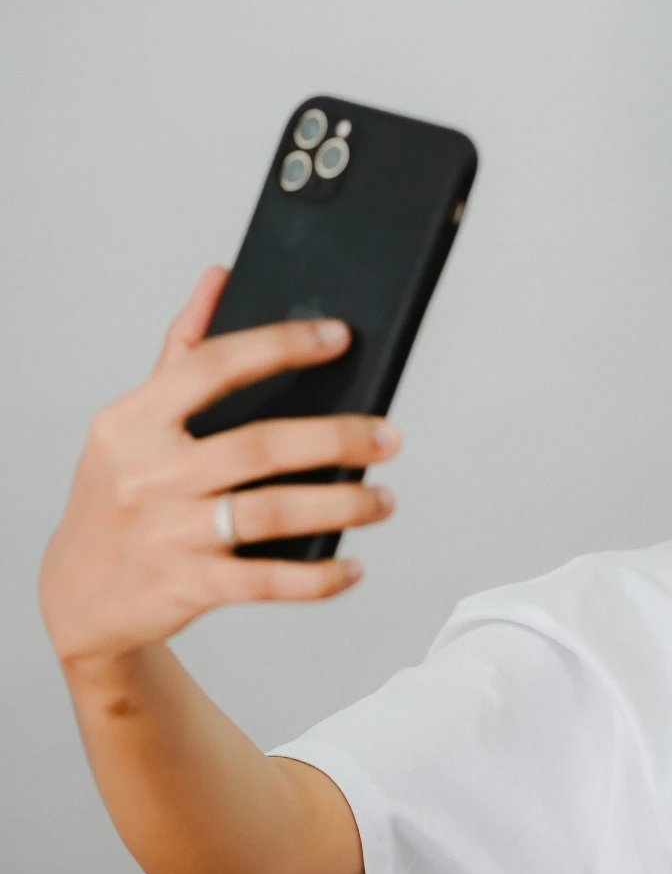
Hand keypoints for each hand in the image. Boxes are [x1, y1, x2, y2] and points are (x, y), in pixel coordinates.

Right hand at [40, 267, 401, 672]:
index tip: (340, 338)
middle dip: (337, 438)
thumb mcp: (131, 425)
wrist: (80, 595)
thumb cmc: (116, 498)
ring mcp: (167, 533)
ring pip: (272, 512)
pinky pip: (267, 581)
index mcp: (133, 421)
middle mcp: (148, 473)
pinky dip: (318, 577)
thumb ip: (180, 352)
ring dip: (342, 505)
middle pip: (260, 445)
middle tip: (389, 436)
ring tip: (383, 500)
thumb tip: (219, 278)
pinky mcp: (187, 587)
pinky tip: (352, 566)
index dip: (281, 345)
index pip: (213, 365)